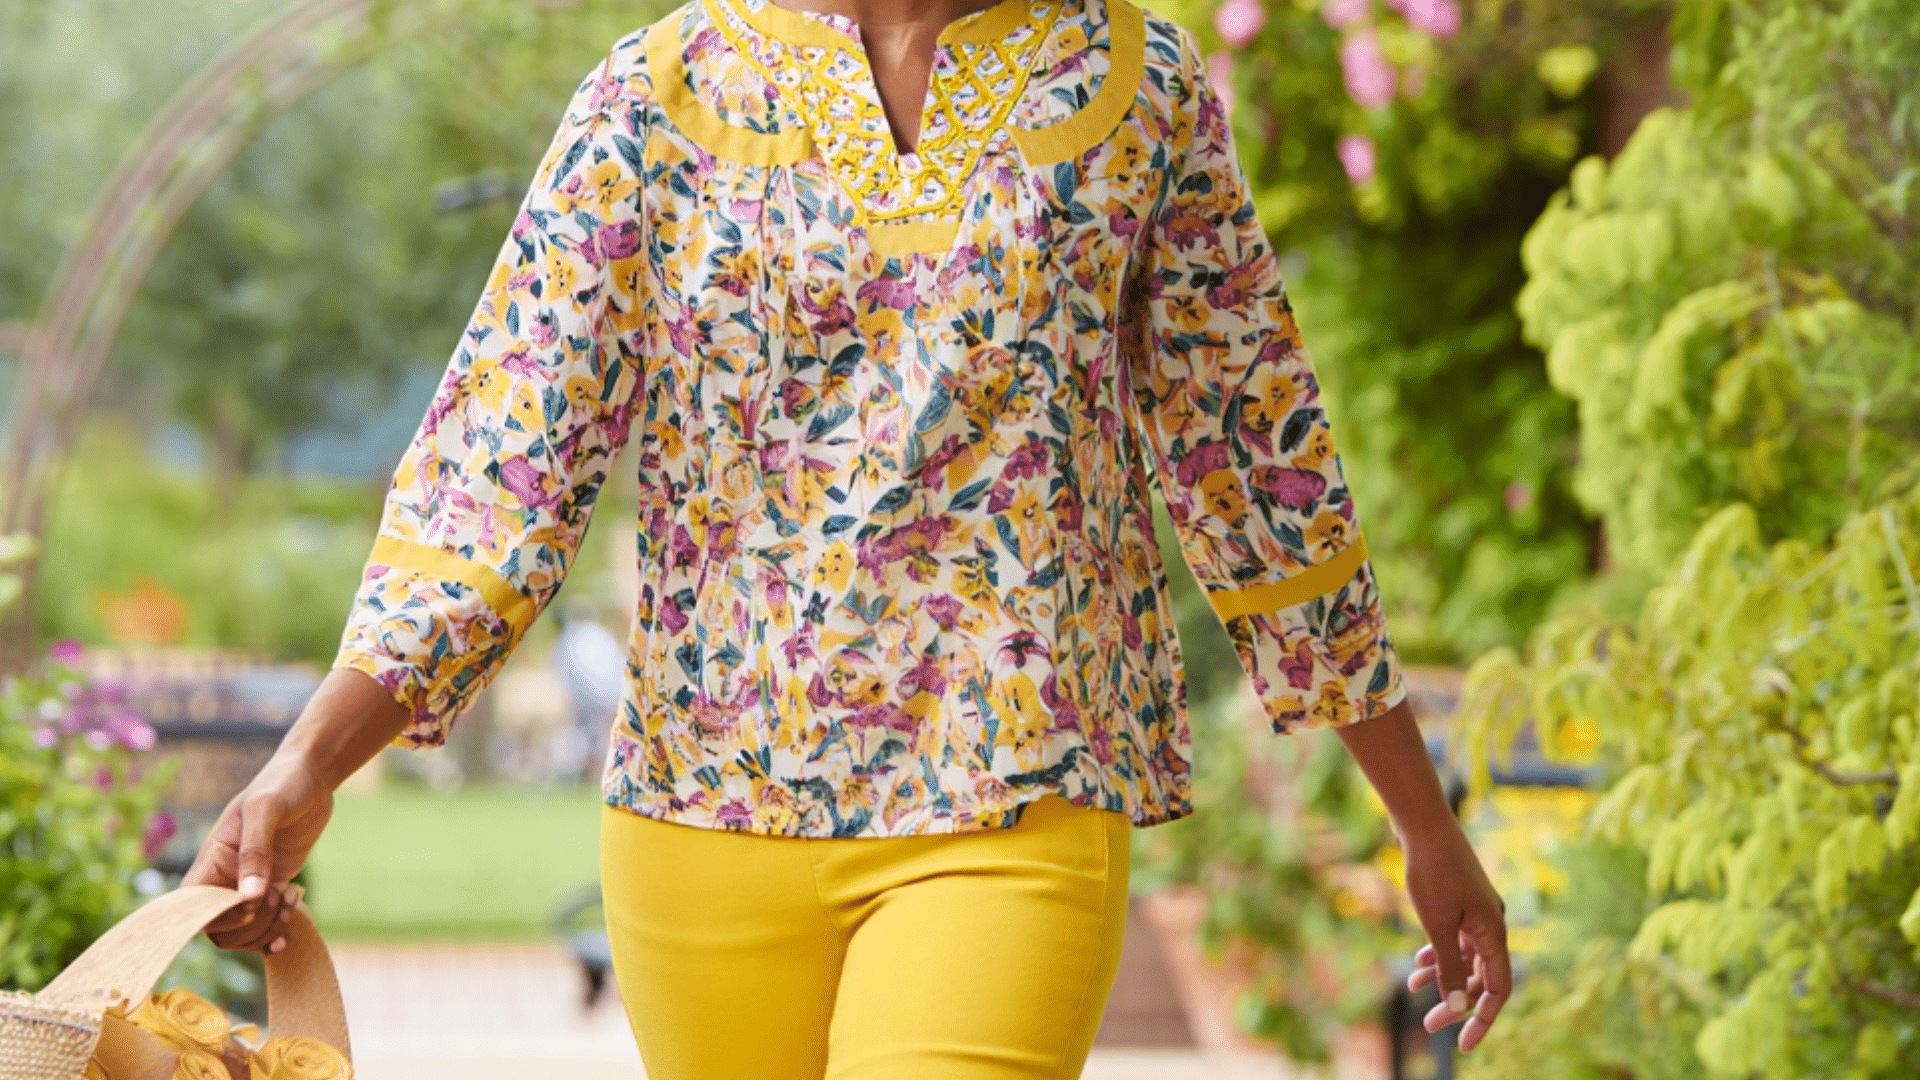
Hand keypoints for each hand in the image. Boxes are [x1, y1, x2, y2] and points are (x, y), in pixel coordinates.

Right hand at [182, 753, 333, 953]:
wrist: (310, 777)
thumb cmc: (282, 784)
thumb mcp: (266, 809)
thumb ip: (256, 851)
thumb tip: (249, 897)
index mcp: (212, 860)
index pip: (194, 908)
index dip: (219, 918)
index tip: (252, 902)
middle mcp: (225, 877)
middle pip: (219, 929)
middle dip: (251, 925)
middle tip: (278, 895)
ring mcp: (250, 885)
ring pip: (243, 933)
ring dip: (269, 928)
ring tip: (291, 897)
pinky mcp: (272, 887)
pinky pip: (266, 925)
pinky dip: (278, 932)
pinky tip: (294, 917)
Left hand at [1401, 823, 1509, 1052]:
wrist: (1422, 823)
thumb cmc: (1432, 871)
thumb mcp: (1438, 925)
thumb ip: (1450, 967)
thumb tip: (1457, 1008)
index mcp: (1494, 932)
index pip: (1499, 988)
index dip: (1484, 1018)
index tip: (1463, 1043)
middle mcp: (1492, 924)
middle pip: (1480, 976)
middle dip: (1456, 1002)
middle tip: (1428, 1025)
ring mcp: (1477, 912)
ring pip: (1465, 957)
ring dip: (1443, 977)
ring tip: (1413, 988)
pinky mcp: (1460, 901)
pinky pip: (1455, 938)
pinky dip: (1438, 953)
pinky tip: (1418, 964)